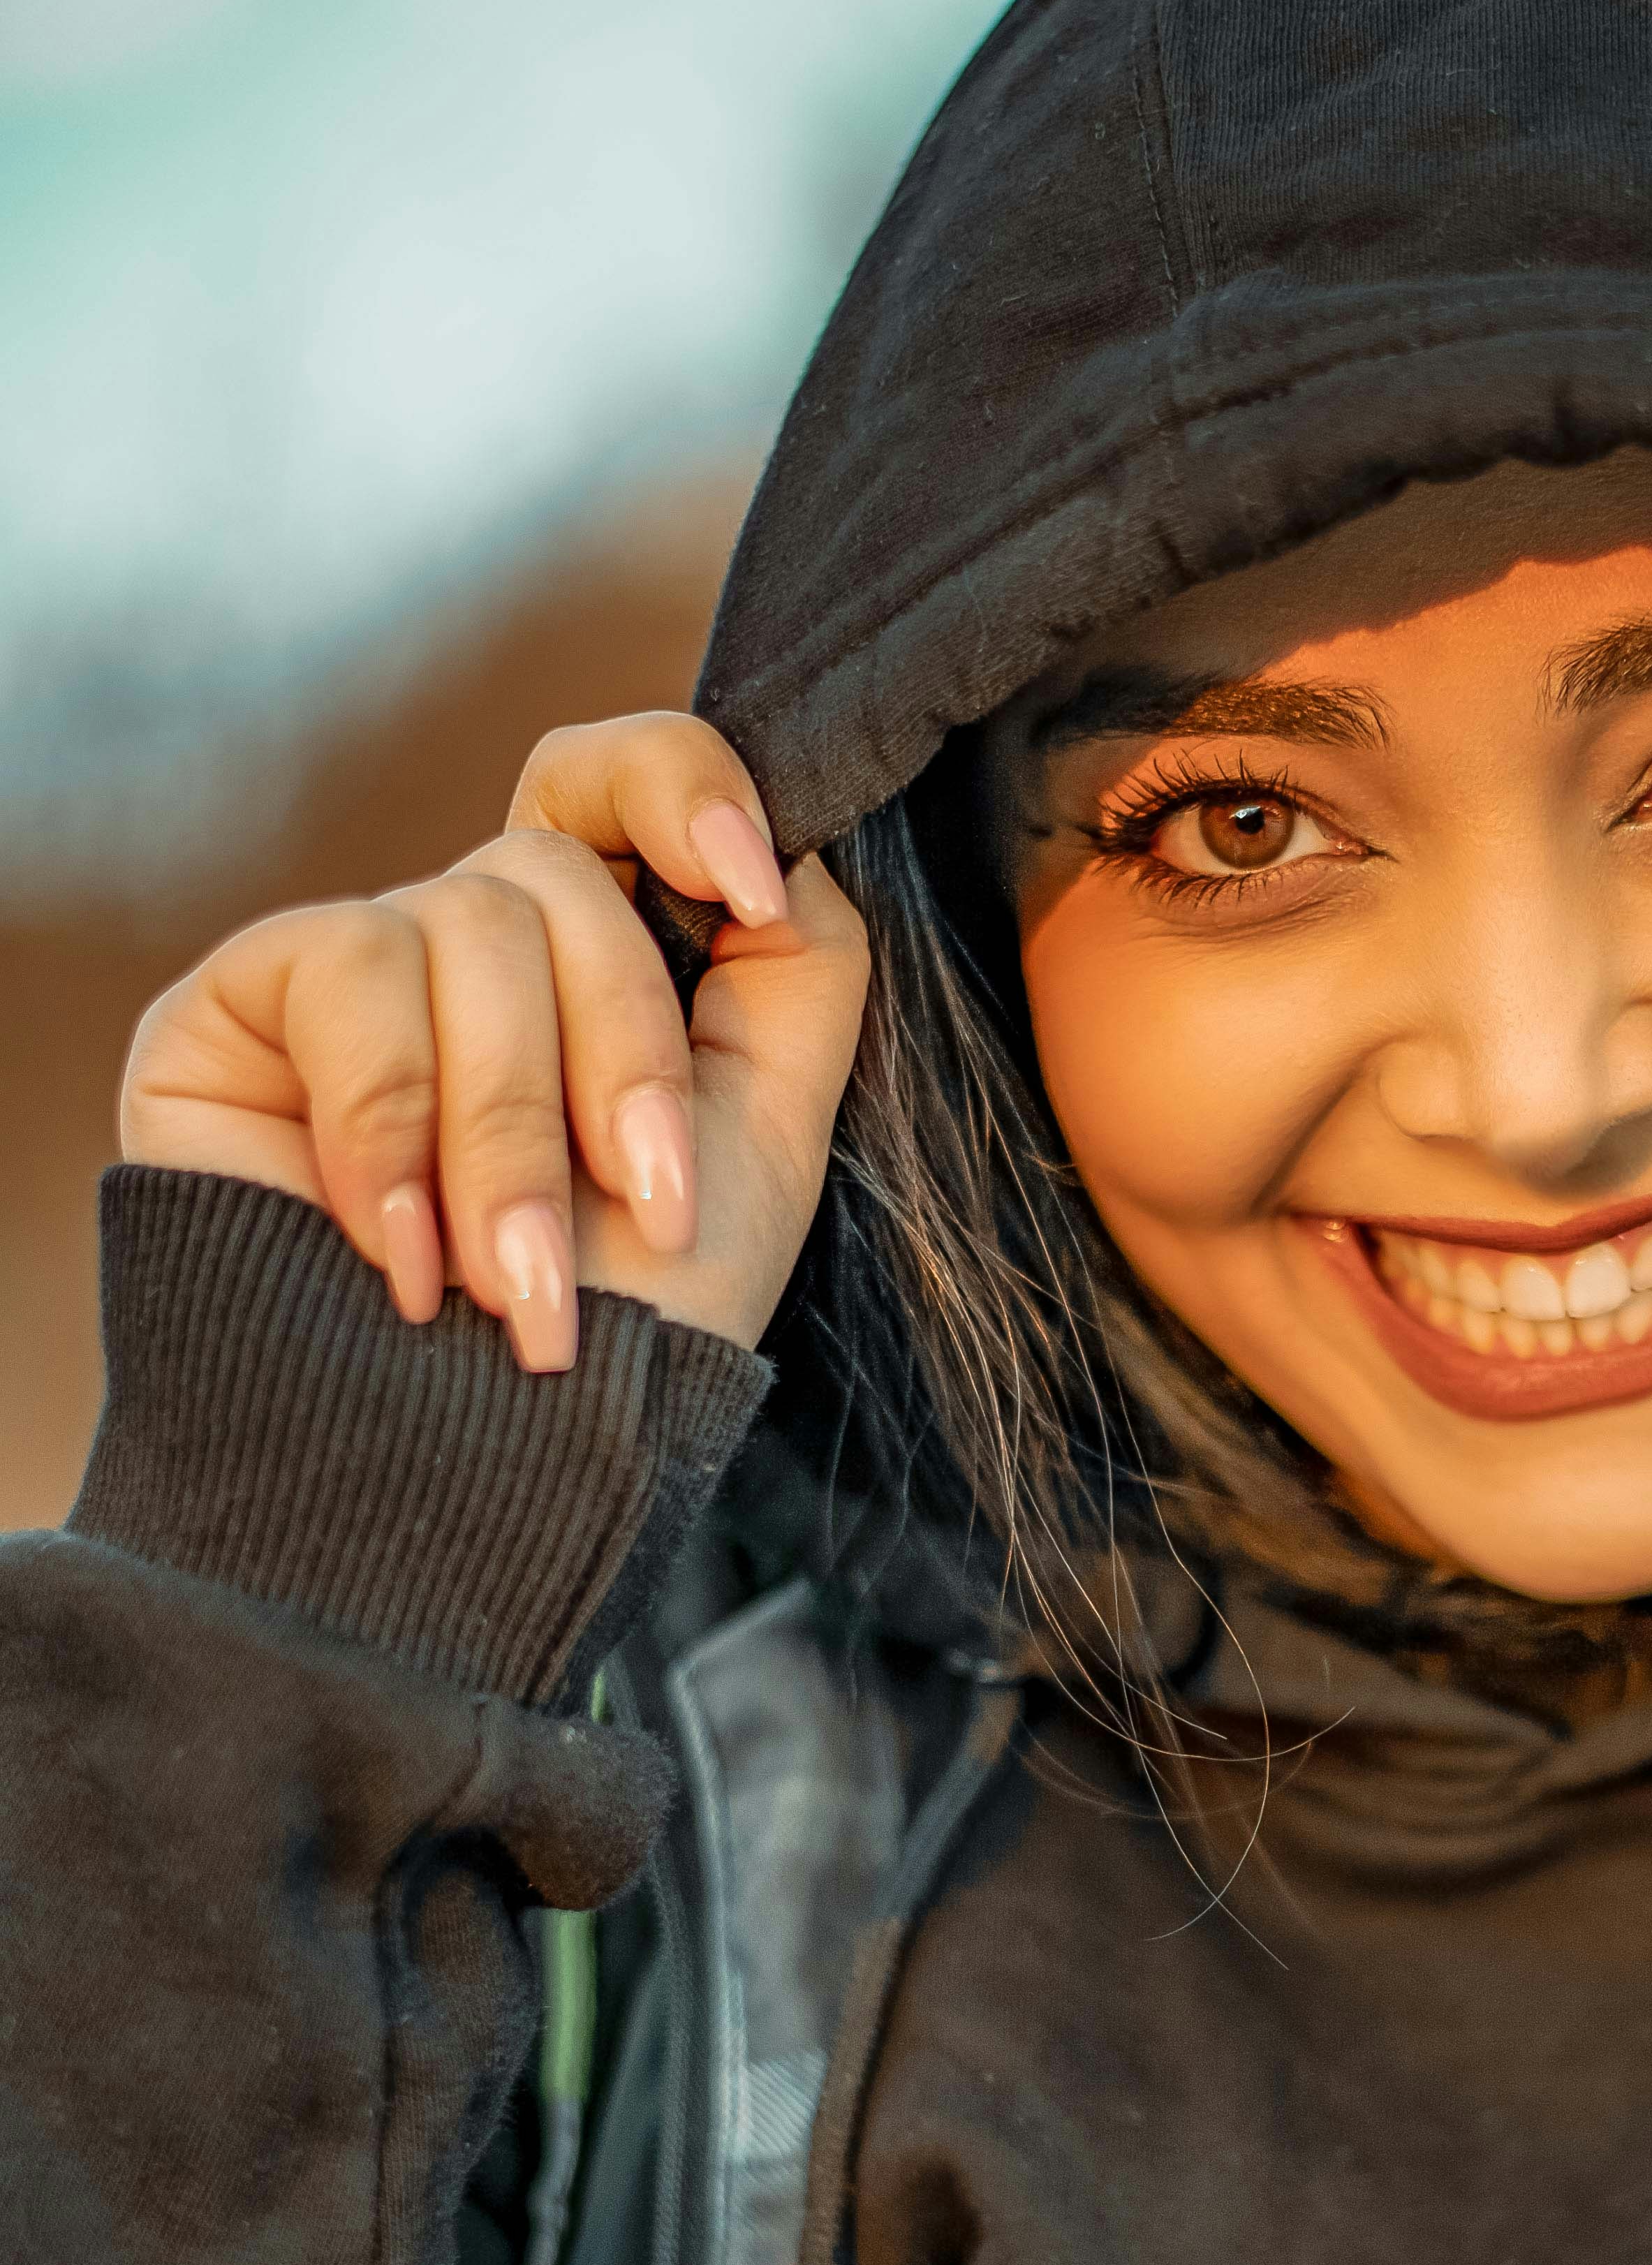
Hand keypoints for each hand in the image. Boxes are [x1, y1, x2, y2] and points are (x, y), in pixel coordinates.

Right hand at [118, 715, 866, 1362]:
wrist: (471, 1481)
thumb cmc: (624, 1338)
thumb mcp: (761, 1151)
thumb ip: (797, 979)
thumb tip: (789, 850)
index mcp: (593, 965)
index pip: (616, 783)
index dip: (679, 786)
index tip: (748, 885)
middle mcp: (469, 950)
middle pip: (555, 875)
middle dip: (618, 1058)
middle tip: (640, 1219)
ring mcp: (354, 971)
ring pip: (461, 923)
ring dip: (509, 1133)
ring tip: (517, 1287)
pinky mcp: (240, 1006)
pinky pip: (342, 973)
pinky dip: (392, 1127)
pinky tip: (405, 1257)